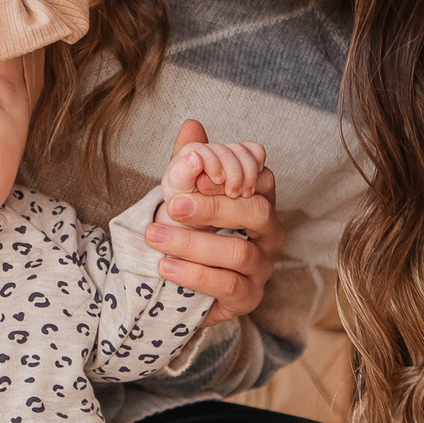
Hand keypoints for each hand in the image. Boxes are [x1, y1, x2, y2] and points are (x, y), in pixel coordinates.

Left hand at [146, 119, 281, 326]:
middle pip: (255, 213)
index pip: (261, 180)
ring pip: (239, 252)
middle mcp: (269, 233)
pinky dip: (194, 274)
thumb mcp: (184, 193)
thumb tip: (191, 125)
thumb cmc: (188, 230)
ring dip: (192, 244)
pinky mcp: (249, 298)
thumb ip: (190, 161)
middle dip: (212, 207)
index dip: (232, 175)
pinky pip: (229, 285)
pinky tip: (165, 266)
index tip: (197, 177)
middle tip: (172, 205)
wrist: (175, 283)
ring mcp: (262, 267)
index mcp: (259, 201)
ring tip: (154, 237)